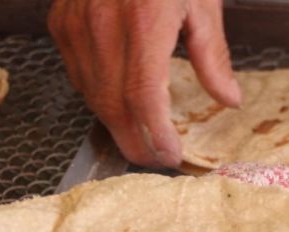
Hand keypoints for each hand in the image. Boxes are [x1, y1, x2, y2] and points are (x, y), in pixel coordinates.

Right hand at [48, 0, 241, 167]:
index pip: (143, 97)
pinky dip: (97, 97)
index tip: (171, 154)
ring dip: (116, 125)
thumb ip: (212, 55)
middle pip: (113, 107)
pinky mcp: (61, 23)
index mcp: (144, 19)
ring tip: (140, 138)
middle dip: (135, 142)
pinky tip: (116, 103)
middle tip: (157, 159)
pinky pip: (77, 76)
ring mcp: (76, 26)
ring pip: (91, 96)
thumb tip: (227, 98)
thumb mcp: (201, 0)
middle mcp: (103, 26)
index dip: (156, 134)